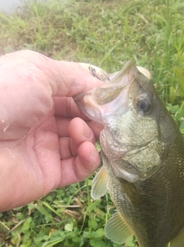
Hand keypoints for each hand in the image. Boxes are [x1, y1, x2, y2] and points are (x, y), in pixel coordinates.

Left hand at [0, 50, 102, 210]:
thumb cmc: (4, 97)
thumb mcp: (38, 71)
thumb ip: (73, 77)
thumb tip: (102, 87)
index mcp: (36, 93)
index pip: (74, 93)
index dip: (93, 95)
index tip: (109, 98)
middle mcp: (40, 120)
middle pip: (80, 118)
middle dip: (95, 116)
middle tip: (103, 117)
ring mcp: (44, 148)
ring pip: (81, 142)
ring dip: (89, 135)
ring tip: (80, 132)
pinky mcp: (48, 175)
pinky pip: (77, 168)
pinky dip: (88, 159)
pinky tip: (86, 149)